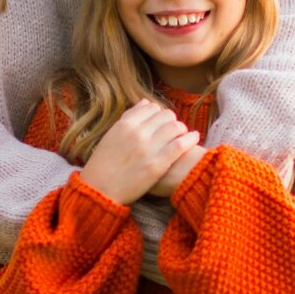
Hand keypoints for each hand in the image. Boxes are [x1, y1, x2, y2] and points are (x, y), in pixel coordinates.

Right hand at [80, 99, 200, 204]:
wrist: (100, 190)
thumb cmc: (103, 164)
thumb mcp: (111, 135)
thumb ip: (128, 117)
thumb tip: (145, 103)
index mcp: (124, 124)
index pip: (151, 107)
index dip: (158, 113)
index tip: (161, 121)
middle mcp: (137, 133)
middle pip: (165, 115)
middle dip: (171, 120)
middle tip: (173, 129)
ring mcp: (148, 149)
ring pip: (175, 127)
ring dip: (181, 129)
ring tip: (183, 135)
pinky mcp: (157, 165)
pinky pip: (180, 145)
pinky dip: (190, 139)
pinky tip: (194, 138)